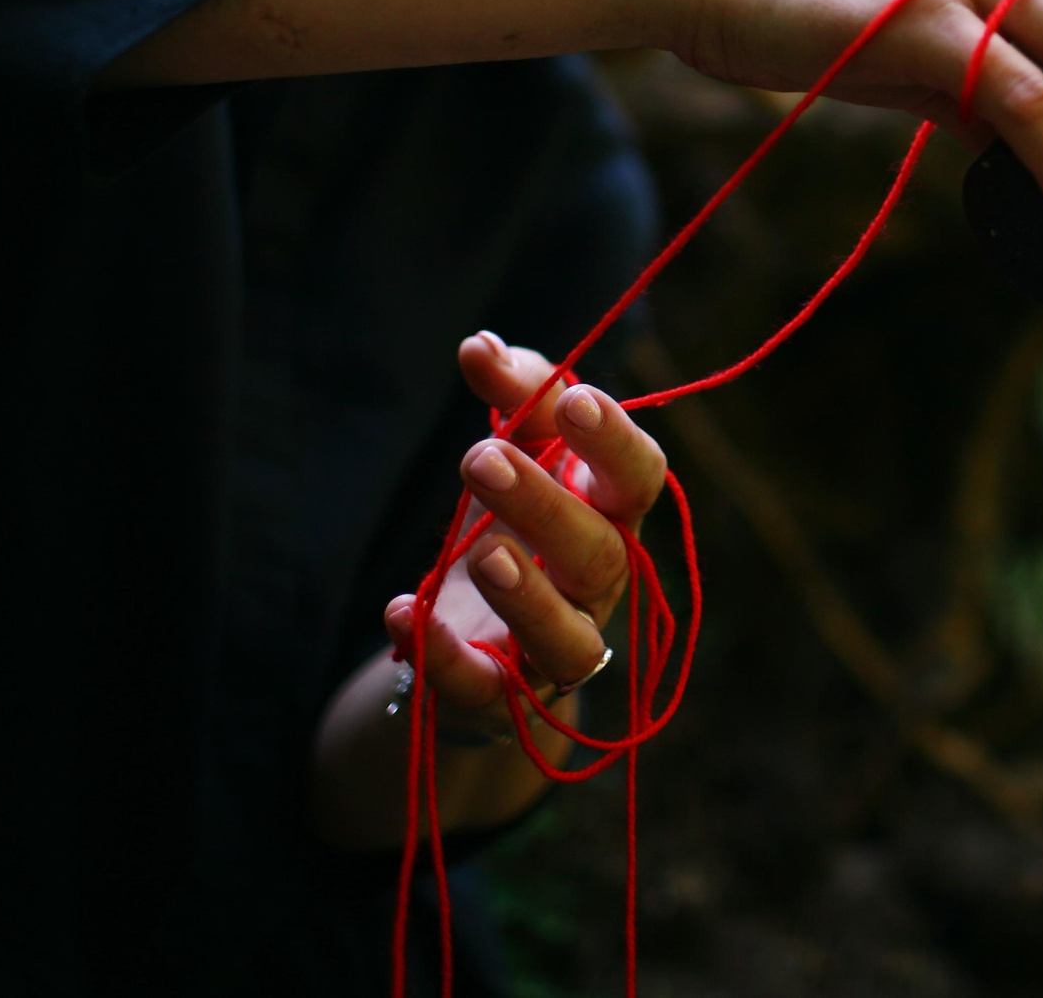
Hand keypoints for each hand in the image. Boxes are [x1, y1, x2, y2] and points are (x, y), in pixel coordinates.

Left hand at [382, 333, 667, 723]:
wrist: (485, 637)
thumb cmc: (517, 520)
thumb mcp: (519, 449)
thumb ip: (514, 394)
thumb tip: (479, 344)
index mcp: (610, 513)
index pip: (638, 477)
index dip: (614, 443)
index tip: (574, 400)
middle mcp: (598, 584)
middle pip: (600, 552)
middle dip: (545, 505)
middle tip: (479, 456)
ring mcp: (556, 646)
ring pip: (568, 638)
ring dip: (527, 596)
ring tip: (482, 554)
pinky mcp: (504, 698)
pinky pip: (487, 693)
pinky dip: (448, 660)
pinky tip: (404, 612)